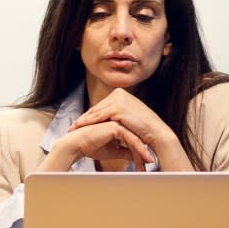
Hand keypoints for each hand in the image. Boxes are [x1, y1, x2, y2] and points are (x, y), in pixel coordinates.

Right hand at [39, 119, 154, 174]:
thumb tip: (137, 156)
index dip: (140, 149)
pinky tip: (143, 157)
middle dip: (143, 151)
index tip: (146, 161)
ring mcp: (117, 122)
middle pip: (136, 136)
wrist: (77, 145)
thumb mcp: (113, 151)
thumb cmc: (91, 147)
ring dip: (142, 151)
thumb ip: (125, 151)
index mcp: (118, 125)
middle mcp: (119, 122)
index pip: (133, 137)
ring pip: (135, 137)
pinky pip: (130, 138)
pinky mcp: (115, 126)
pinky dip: (137, 148)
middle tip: (150, 163)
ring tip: (149, 163)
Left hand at [72, 89, 190, 170]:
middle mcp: (119, 93)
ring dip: (82, 121)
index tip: (78, 124)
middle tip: (71, 127)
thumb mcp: (127, 119)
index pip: (101, 106)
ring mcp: (118, 99)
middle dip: (83, 118)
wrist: (156, 134)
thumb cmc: (143, 130)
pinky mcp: (117, 108)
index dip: (89, 116)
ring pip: (96, 112)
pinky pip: (98, 116)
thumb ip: (115, 116)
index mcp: (121, 93)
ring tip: (72, 129)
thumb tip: (104, 121)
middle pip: (97, 108)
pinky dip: (87, 123)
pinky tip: (79, 128)